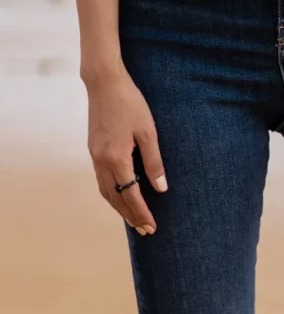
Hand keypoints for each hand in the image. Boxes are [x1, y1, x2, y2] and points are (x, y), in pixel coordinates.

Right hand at [86, 69, 166, 235]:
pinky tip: (121, 194)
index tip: (152, 227)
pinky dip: (111, 193)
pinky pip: (101, 179)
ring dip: (119, 207)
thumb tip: (161, 188)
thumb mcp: (148, 131)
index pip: (131, 195)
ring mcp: (94, 156)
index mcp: (116, 159)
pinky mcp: (93, 149)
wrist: (104, 84)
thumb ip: (154, 161)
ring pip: (105, 191)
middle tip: (145, 230)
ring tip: (133, 218)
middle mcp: (101, 161)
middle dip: (130, 216)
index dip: (141, 212)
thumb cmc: (131, 104)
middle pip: (114, 199)